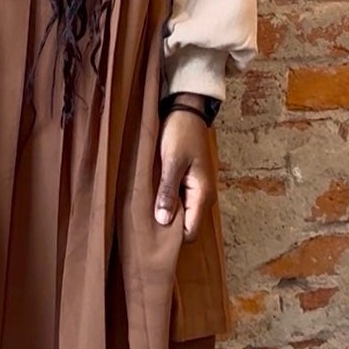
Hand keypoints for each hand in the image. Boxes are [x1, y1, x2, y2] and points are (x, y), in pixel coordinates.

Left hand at [154, 109, 217, 242]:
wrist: (187, 111)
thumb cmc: (180, 133)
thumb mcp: (171, 161)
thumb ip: (168, 191)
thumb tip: (163, 220)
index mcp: (203, 193)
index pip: (190, 232)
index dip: (172, 237)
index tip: (152, 234)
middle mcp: (204, 196)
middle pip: (186, 226)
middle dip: (167, 227)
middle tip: (144, 222)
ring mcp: (197, 190)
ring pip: (182, 214)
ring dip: (167, 213)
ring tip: (146, 210)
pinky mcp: (189, 183)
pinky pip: (180, 202)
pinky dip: (168, 202)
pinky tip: (153, 197)